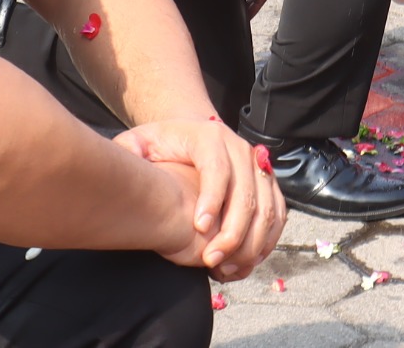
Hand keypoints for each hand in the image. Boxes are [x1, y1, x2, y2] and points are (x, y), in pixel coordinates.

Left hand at [117, 117, 284, 280]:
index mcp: (208, 136)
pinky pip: (278, 214)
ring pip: (267, 207)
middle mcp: (239, 148)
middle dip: (231, 231)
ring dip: (251, 242)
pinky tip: (244, 261)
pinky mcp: (268, 184)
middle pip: (247, 192)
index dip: (212, 199)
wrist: (191, 136)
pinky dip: (266, 240)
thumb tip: (125, 163)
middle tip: (211, 259)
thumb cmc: (162, 145)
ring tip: (226, 267)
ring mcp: (257, 166)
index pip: (217, 167)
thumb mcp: (139, 140)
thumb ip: (128, 150)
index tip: (198, 229)